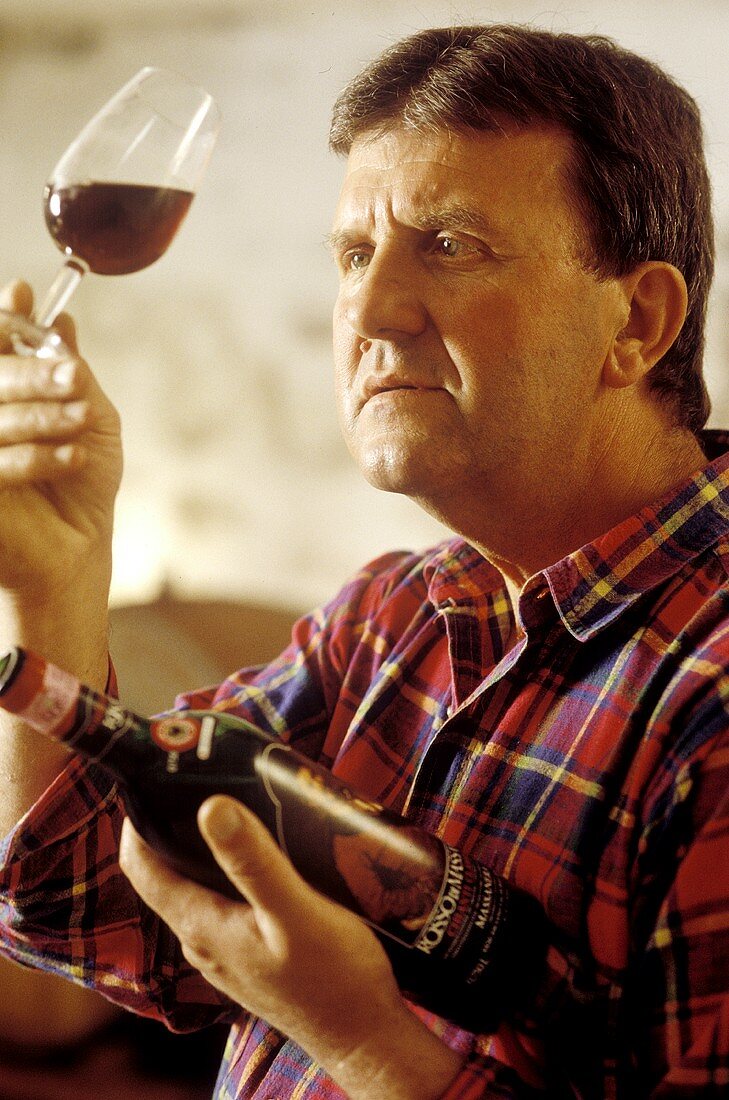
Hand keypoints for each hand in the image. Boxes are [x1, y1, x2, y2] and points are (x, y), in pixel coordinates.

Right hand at [0, 280, 121, 599]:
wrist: (78, 547)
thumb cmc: (81, 481)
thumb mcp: (90, 418)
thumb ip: (69, 371)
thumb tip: (60, 322)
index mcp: (3, 393)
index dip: (5, 319)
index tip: (22, 294)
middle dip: (31, 372)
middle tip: (73, 375)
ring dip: (44, 414)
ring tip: (81, 420)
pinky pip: (2, 462)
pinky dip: (40, 456)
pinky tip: (74, 456)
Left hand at [120, 796, 463, 1099]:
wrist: (366, 1037)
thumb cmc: (337, 979)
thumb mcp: (296, 912)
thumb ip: (253, 862)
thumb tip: (210, 807)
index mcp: (200, 925)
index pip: (139, 863)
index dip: (140, 814)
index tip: (163, 771)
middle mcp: (202, 939)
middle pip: (168, 868)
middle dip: (180, 820)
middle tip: (212, 772)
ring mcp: (225, 950)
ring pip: (200, 884)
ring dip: (212, 845)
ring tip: (246, 800)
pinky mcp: (250, 954)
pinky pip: (227, 900)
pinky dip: (236, 870)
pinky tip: (271, 853)